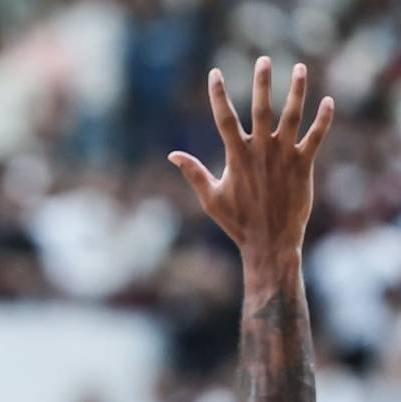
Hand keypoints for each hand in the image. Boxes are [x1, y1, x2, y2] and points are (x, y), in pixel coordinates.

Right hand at [169, 58, 333, 259]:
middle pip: (261, 109)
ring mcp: (284, 156)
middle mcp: (261, 151)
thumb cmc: (238, 222)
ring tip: (300, 69)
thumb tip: (173, 155)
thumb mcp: (210, 198)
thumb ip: (194, 173)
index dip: (218, 94)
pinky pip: (316, 136)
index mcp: (236, 157)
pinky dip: (323, 119)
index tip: (215, 73)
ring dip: (297, 91)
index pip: (224, 119)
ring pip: (292, 116)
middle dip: (261, 83)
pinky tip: (328, 101)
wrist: (270, 242)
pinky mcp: (303, 164)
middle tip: (263, 60)